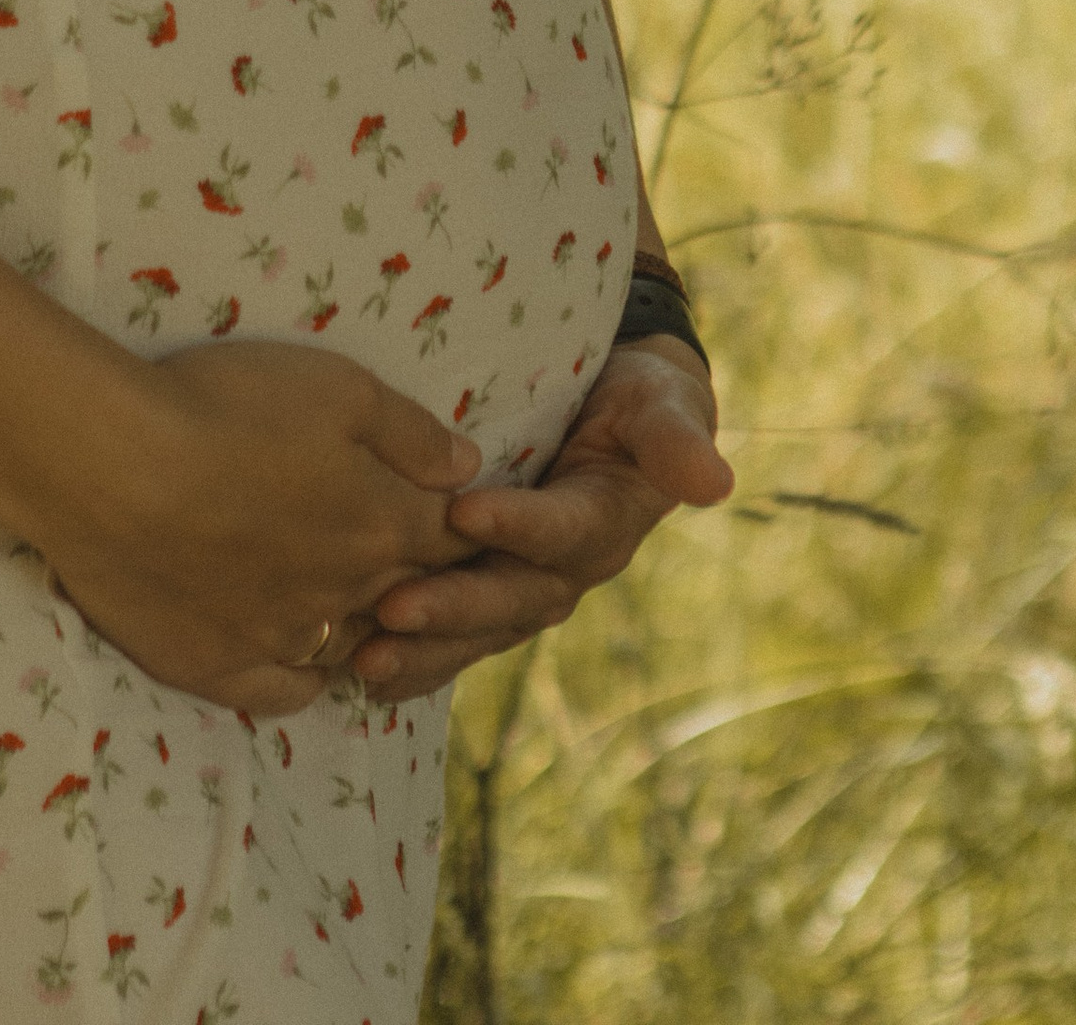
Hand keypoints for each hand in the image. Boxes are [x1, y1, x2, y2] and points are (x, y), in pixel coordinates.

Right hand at [29, 338, 487, 716]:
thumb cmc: (228, 406)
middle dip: (424, 581)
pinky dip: (304, 676)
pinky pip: (285, 691)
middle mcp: (346, 595)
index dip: (462, 528)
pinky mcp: (217, 667)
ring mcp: (282, 639)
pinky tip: (300, 657)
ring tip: (365, 608)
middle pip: (410, 597)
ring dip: (370, 630)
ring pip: (353, 648)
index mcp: (382, 524)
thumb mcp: (337, 388)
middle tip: (421, 564)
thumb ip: (411, 433)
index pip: (451, 540)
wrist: (113, 465)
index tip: (465, 520)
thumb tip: (468, 469)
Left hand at [349, 334, 734, 708]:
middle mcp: (564, 570)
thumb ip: (677, 439)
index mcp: (604, 524)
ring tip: (364, 658)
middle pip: (509, 599)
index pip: (559, 531)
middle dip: (452, 608)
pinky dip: (413, 658)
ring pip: (476, 630)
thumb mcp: (666, 407)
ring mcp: (526, 588)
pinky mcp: (490, 591)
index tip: (464, 512)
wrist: (621, 416)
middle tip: (391, 610)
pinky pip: (454, 635)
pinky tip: (359, 674)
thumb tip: (716, 481)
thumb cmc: (641, 400)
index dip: (518, 526)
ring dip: (424, 648)